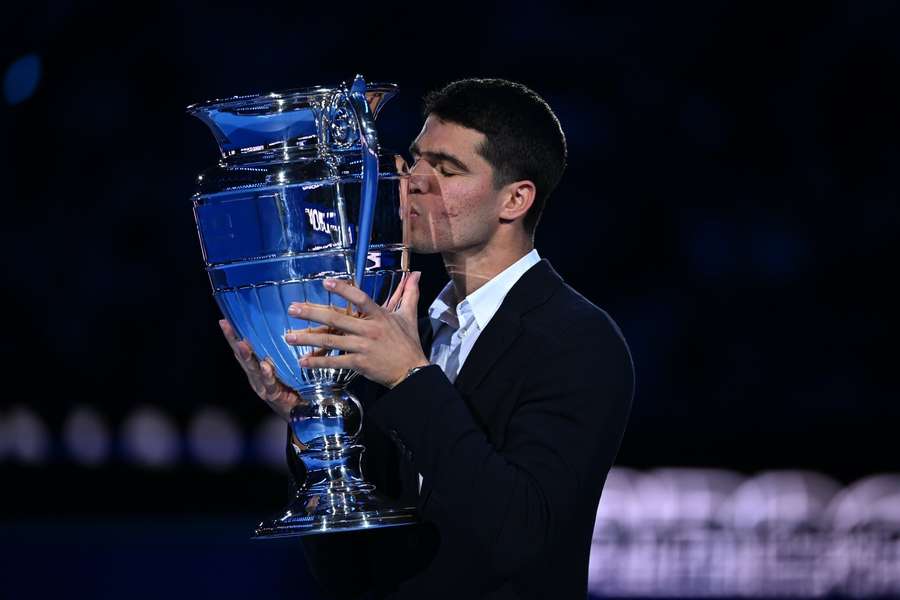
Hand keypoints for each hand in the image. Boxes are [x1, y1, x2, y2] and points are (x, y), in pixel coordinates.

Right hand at [218, 318, 303, 421]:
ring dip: (247, 356)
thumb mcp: (286, 365)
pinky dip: (266, 374)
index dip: (233, 335)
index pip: (243, 348)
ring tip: (242, 344)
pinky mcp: (273, 394)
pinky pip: (269, 383)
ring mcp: (262, 385)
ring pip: (252, 368)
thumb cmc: (293, 385)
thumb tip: (285, 326)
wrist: (302, 411)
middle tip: (227, 326)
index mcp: (257, 366)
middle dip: (234, 341)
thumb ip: (282, 351)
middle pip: (242, 356)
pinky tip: (264, 366)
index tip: (224, 321)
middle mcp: (256, 375)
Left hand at [284, 272, 429, 388]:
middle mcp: (368, 330)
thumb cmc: (409, 343)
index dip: (343, 290)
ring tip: (289, 336)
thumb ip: (410, 294)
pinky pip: (335, 362)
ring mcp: (362, 347)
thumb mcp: (409, 316)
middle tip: (292, 309)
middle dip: (312, 313)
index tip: (326, 283)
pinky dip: (319, 362)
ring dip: (308, 339)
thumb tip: (416, 274)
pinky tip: (303, 361)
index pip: (359, 299)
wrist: (412, 371)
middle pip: (336, 319)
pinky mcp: (359, 363)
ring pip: (331, 341)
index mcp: (379, 316)